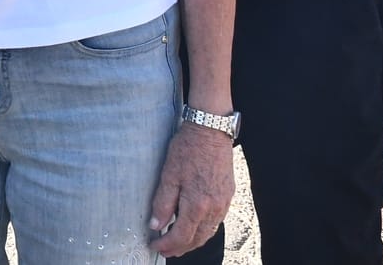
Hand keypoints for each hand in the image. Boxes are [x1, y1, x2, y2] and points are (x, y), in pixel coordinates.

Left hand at [147, 123, 234, 255]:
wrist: (211, 132)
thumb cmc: (187, 150)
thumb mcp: (168, 175)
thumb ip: (162, 203)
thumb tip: (155, 225)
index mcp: (197, 205)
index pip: (181, 235)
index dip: (168, 244)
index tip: (155, 246)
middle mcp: (213, 208)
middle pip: (197, 238)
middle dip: (180, 248)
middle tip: (165, 251)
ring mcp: (223, 203)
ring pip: (208, 232)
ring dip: (193, 241)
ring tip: (178, 244)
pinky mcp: (227, 196)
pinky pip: (216, 221)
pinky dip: (204, 230)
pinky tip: (195, 228)